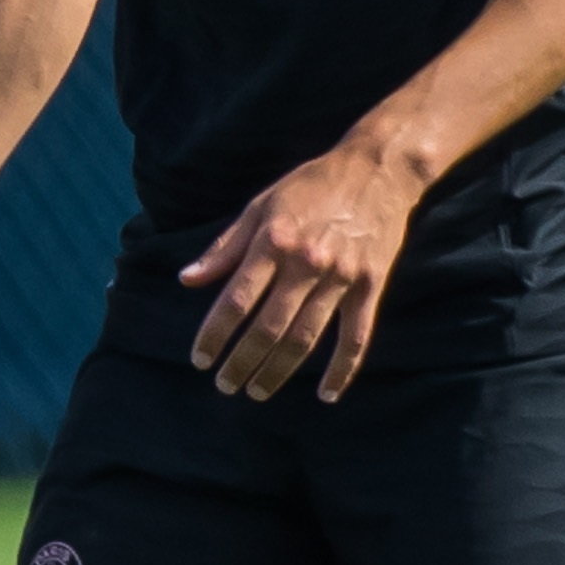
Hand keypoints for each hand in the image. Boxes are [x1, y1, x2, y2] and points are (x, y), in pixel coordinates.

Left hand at [180, 136, 424, 400]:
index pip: (235, 301)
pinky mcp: (371, 286)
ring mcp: (341, 278)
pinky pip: (356, 336)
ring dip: (279, 371)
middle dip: (242, 362)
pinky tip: (327, 394)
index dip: (214, 335)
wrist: (378, 170)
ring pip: (305, 338)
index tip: (200, 360)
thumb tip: (186, 280)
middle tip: (225, 385)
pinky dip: (342, 369)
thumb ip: (224, 248)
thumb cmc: (310, 186)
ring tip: (257, 392)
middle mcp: (306, 264)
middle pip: (268, 328)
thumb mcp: (259, 206)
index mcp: (273, 243)